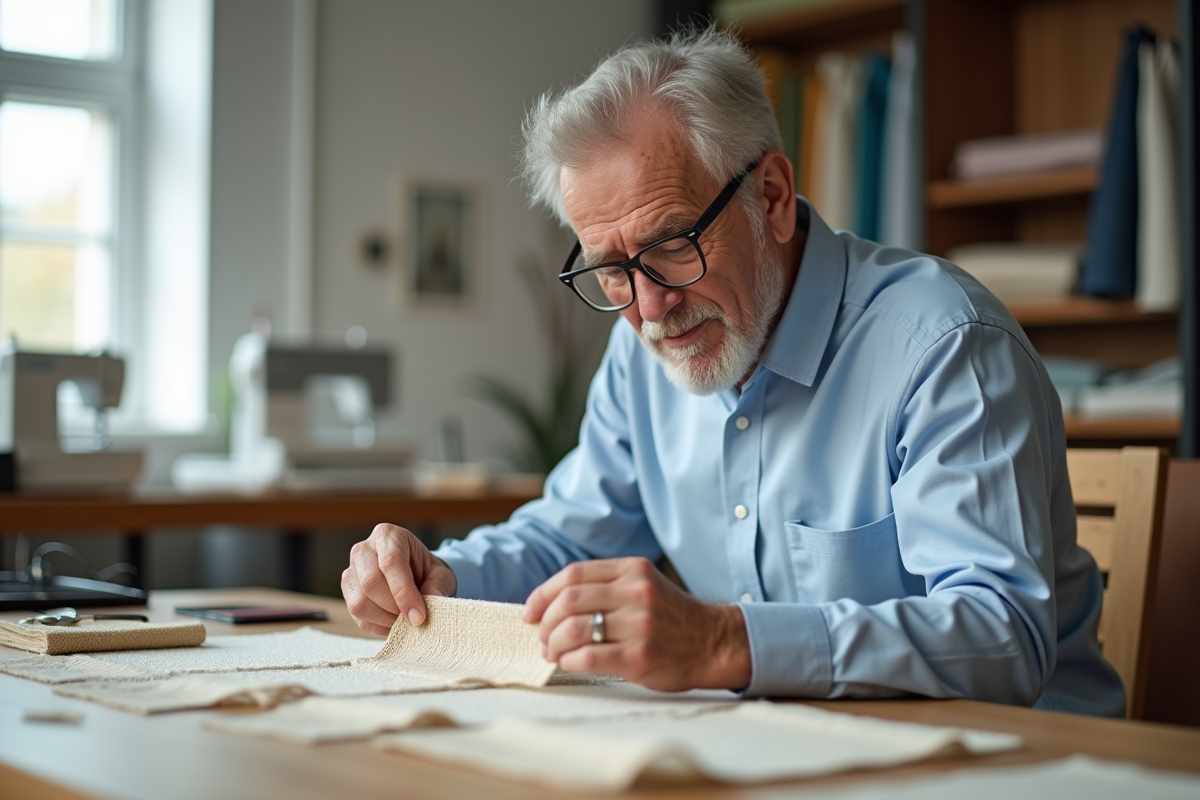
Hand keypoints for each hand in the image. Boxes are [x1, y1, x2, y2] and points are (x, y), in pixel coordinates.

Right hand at [341, 523, 456, 635]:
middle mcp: (363, 549)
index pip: (391, 563)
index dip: (404, 593)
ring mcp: (350, 571)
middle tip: (413, 619)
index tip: (419, 616)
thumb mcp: (441, 575)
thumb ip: (438, 587)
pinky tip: (393, 621)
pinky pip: (357, 617)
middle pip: (370, 583)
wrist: (414, 576)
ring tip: (404, 620)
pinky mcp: (347, 593)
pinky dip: (378, 626)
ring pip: (359, 603)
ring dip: (385, 619)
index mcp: (388, 535)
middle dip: (394, 607)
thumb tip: (430, 603)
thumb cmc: (427, 572)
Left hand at [522, 557, 750, 691]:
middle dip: (545, 621)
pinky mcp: (640, 656)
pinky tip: (570, 663)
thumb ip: (604, 586)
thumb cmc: (669, 619)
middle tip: (541, 637)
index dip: (543, 593)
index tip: (530, 612)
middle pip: (569, 600)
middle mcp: (635, 593)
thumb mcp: (642, 586)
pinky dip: (569, 660)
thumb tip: (549, 604)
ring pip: (574, 628)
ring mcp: (638, 625)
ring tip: (552, 652)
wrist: (712, 643)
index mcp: (632, 570)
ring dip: (553, 643)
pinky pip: (589, 657)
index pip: (573, 574)